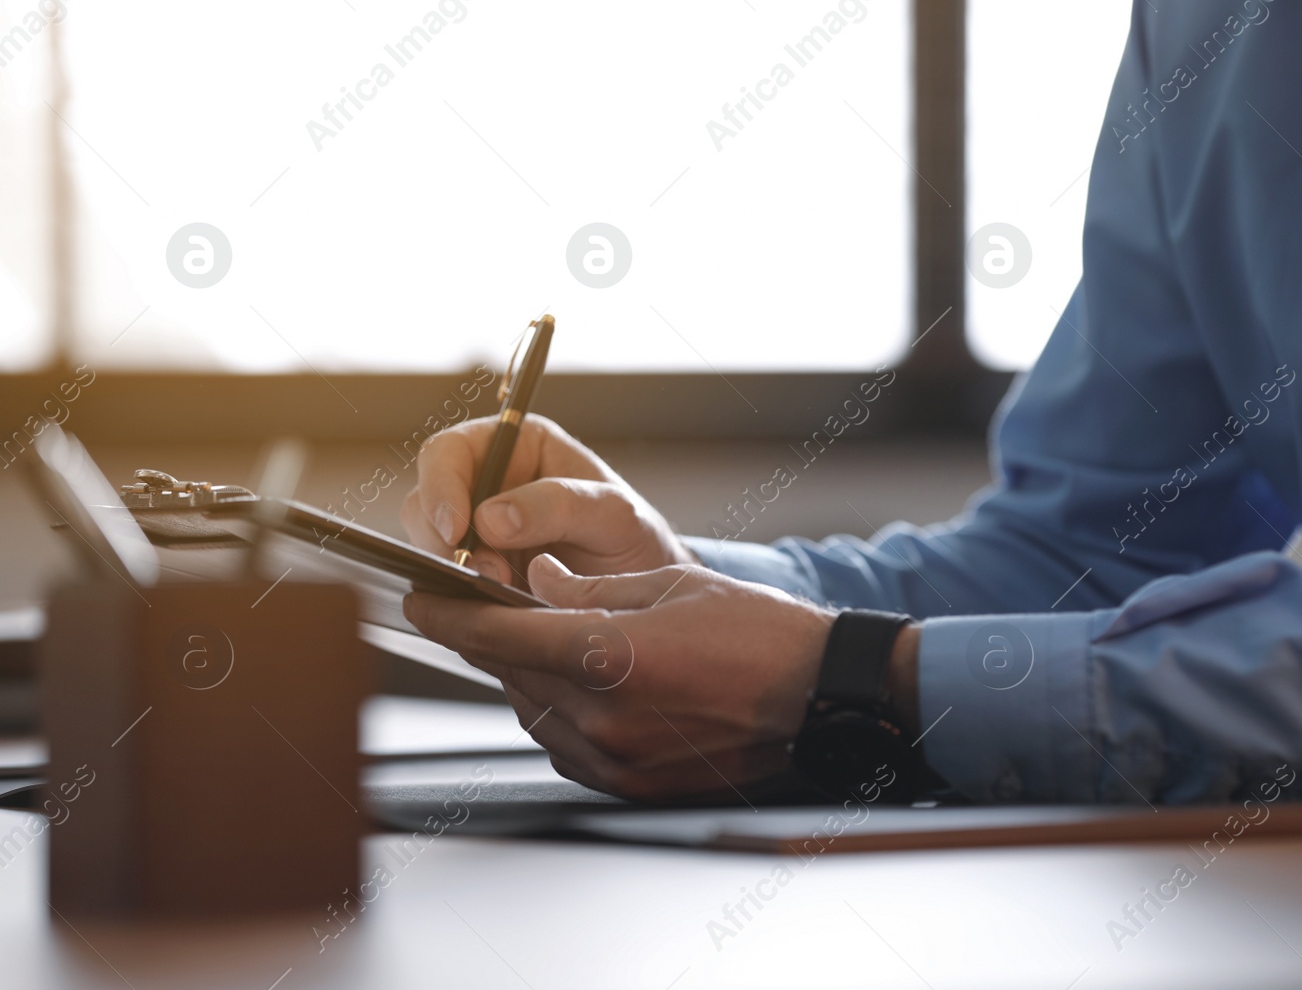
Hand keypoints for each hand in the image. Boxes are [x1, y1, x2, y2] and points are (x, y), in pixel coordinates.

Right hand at [399, 414, 699, 583]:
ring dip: (452, 572)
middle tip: (485, 572)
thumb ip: (560, 506)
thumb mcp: (613, 515)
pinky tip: (493, 604)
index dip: (441, 486)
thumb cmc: (635, 540)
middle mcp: (487, 483)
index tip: (456, 529)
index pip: (450, 451)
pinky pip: (443, 582)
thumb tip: (492, 518)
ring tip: (502, 587)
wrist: (645, 594)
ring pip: (428, 545)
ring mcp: (476, 531)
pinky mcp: (474, 573)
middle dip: (444, 541)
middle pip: (426, 501)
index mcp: (517, 446)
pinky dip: (459, 596)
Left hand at [404, 557, 836, 801]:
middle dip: (492, 639)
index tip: (418, 599)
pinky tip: (587, 685)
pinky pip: (564, 744)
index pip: (496, 636)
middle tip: (487, 607)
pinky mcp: (628, 784)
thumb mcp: (670, 584)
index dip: (446, 614)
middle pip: (509, 674)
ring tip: (556, 642)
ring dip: (528, 676)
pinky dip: (559, 712)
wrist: (820, 698)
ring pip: (532, 712)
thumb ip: (590, 586)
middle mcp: (603, 716)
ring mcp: (615, 759)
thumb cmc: (758, 632)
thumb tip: (536, 580)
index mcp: (610, 655)